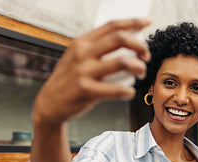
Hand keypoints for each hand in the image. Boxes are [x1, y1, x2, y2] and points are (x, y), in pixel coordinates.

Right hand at [33, 19, 151, 126]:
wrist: (49, 104)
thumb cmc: (70, 80)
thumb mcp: (78, 57)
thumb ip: (97, 48)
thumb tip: (126, 39)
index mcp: (82, 42)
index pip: (112, 26)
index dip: (133, 22)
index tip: (147, 22)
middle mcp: (82, 53)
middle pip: (120, 38)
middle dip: (140, 45)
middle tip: (146, 56)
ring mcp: (83, 71)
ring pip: (122, 62)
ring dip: (139, 67)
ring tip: (141, 74)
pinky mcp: (86, 90)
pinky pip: (117, 89)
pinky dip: (128, 91)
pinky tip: (130, 93)